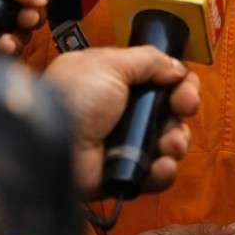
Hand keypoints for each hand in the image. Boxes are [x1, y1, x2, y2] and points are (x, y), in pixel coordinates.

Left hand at [45, 46, 199, 194]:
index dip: (177, 81)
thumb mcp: (110, 64)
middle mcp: (121, 110)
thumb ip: (148, 60)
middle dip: (183, 107)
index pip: (157, 78)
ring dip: (176, 140)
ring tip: (169, 143)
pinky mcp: (123, 173)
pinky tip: (161, 165)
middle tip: (185, 107)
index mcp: (115, 80)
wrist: (50, 144)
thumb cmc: (73, 98)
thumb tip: (177, 67)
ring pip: (167, 141)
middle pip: (168, 109)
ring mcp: (122, 143)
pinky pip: (155, 173)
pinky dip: (163, 170)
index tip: (184, 85)